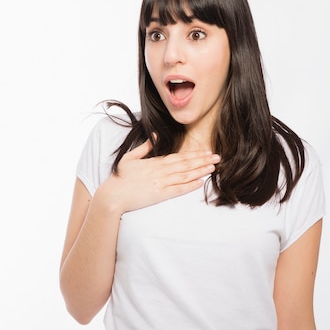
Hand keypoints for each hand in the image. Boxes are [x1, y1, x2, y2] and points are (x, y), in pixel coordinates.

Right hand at [96, 139, 220, 213]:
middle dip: (202, 160)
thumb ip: (145, 147)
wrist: (113, 194)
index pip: (178, 157)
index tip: (205, 151)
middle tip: (217, 157)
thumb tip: (156, 135)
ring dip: (200, 171)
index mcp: (154, 162)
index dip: (193, 154)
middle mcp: (160, 171)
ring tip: (213, 167)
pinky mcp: (160, 195)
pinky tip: (201, 182)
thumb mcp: (130, 157)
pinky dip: (190, 186)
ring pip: (185, 175)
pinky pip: (178, 190)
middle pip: (185, 164)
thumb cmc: (120, 177)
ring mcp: (161, 183)